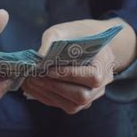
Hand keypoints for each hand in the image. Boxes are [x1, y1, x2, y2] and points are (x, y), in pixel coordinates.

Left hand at [22, 18, 136, 113]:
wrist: (86, 42)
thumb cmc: (75, 34)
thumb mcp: (62, 30)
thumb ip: (50, 42)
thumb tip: (38, 61)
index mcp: (105, 61)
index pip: (92, 77)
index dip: (70, 75)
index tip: (48, 70)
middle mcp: (103, 82)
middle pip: (83, 96)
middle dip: (55, 87)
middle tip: (34, 77)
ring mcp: (94, 95)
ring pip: (73, 106)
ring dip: (49, 95)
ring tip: (30, 82)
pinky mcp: (81, 102)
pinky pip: (66, 106)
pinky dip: (47, 98)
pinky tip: (33, 88)